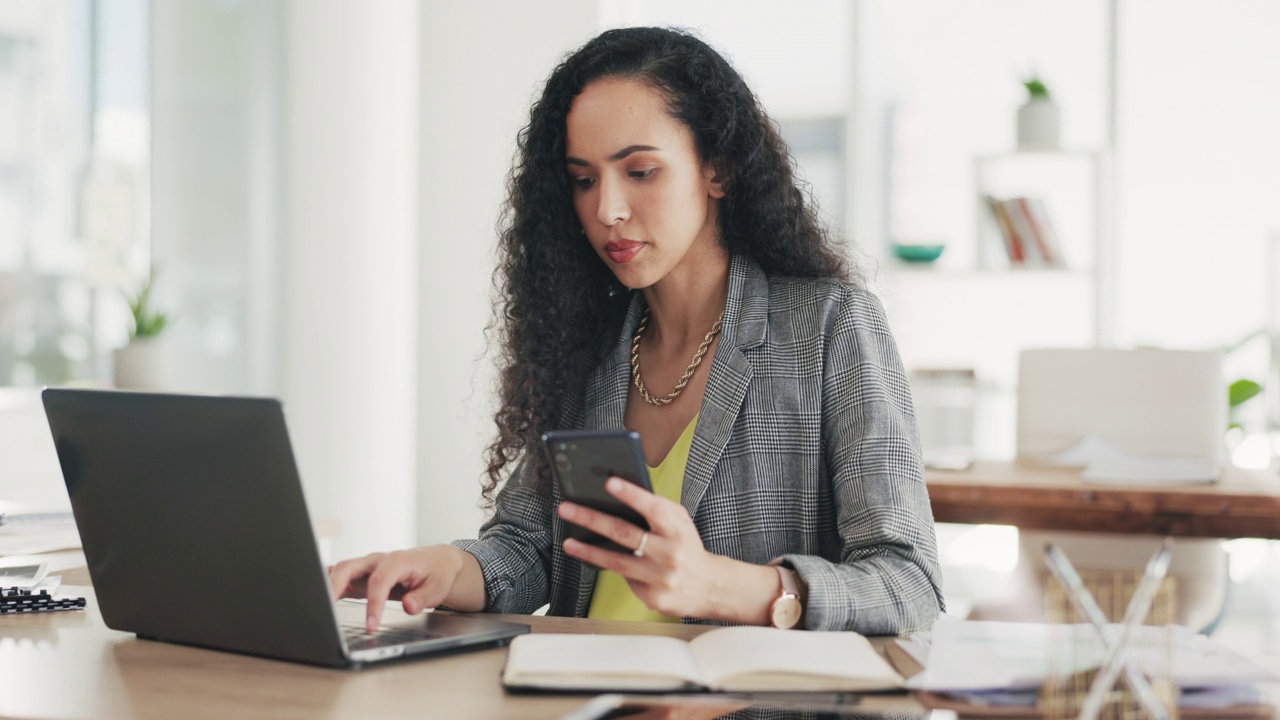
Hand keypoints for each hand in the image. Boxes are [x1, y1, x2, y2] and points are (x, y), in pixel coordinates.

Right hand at [328, 544, 483, 631]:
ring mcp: (367, 566)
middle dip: (334, 587)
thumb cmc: (437, 573)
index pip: (379, 581)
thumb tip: (408, 606)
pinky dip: (328, 586)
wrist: (437, 561)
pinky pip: (341, 577)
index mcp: (397, 561)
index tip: (371, 626)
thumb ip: (423, 598)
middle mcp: (378, 560)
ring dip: (326, 586)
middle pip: (348, 568)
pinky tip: (318, 599)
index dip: (373, 604)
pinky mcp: (362, 576)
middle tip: (326, 611)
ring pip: (340, 570)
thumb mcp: (438, 587)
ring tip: (313, 606)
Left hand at [558, 477, 718, 618]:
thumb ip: (657, 510)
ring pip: (617, 561)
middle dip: (592, 519)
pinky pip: (626, 579)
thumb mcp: (680, 522)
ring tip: (569, 542)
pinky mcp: (653, 597)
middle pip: (625, 534)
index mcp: (678, 530)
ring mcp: (660, 577)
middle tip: (567, 508)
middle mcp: (670, 553)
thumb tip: (621, 497)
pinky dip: (614, 569)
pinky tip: (605, 562)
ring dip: (588, 551)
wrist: (710, 587)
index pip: (653, 508)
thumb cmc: (687, 547)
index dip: (631, 495)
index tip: (609, 483)